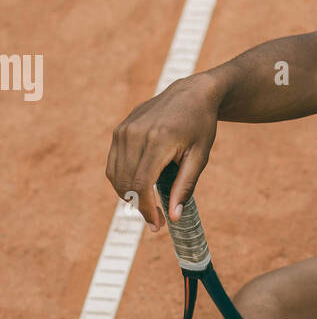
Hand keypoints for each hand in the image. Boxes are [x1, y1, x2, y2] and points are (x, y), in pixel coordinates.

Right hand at [105, 73, 221, 229]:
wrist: (191, 93)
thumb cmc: (200, 126)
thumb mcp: (199, 157)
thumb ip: (185, 187)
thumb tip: (174, 217)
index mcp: (158, 140)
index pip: (141, 185)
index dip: (147, 210)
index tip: (158, 225)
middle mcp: (136, 134)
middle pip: (126, 183)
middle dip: (139, 207)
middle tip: (157, 220)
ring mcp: (124, 130)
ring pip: (115, 176)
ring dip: (129, 196)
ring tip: (149, 205)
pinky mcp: (120, 130)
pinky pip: (114, 164)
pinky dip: (123, 181)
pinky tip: (140, 188)